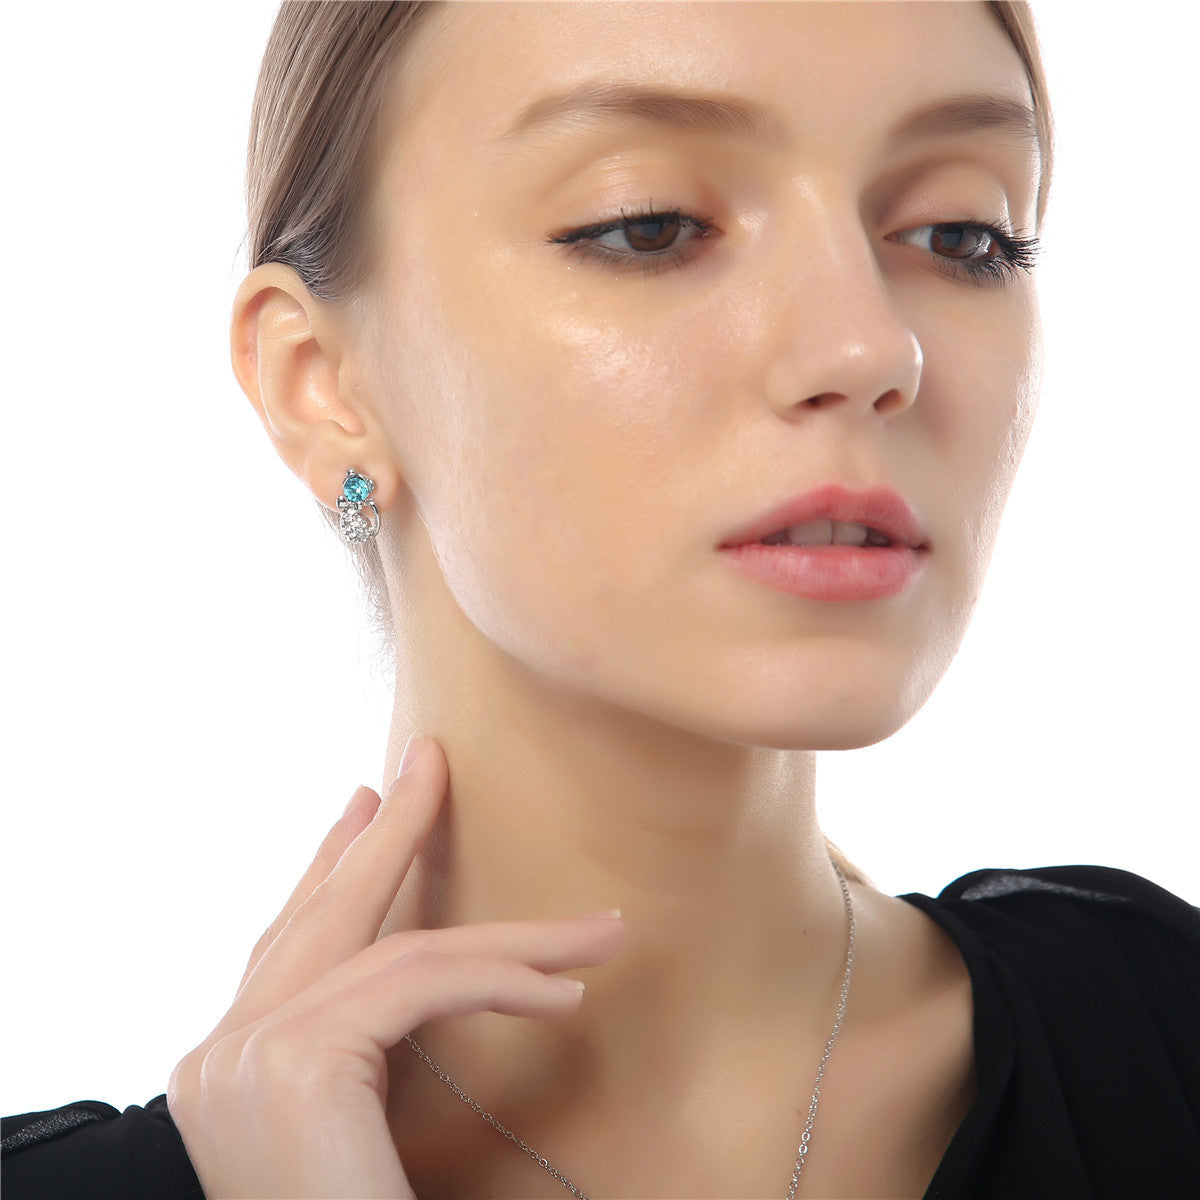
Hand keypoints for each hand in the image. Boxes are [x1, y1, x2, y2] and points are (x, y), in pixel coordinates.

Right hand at [167, 736, 624, 1198]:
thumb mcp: (358, 1124)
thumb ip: (364, 1048)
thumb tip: (417, 979)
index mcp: (227, 1064)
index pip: (288, 941)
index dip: (332, 868)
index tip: (367, 807)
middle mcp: (220, 1050)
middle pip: (323, 914)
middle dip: (385, 835)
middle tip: (427, 765)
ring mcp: (247, 1054)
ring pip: (398, 950)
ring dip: (509, 938)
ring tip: (591, 930)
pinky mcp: (297, 1063)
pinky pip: (424, 984)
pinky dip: (505, 980)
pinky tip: (568, 994)